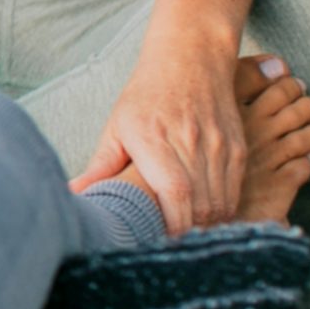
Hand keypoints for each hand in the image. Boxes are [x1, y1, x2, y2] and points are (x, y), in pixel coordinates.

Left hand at [69, 45, 245, 232]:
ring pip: (220, 204)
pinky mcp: (236, 148)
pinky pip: (234, 192)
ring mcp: (218, 146)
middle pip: (200, 207)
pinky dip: (222, 212)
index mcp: (156, 140)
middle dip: (187, 237)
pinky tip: (205, 222)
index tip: (158, 245)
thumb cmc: (147, 95)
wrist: (191, 57)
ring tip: (186, 241)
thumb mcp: (117, 127)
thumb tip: (72, 195)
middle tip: (169, 250)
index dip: (172, 228)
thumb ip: (100, 166)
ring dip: (205, 228)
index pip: (175, 195)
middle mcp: (191, 143)